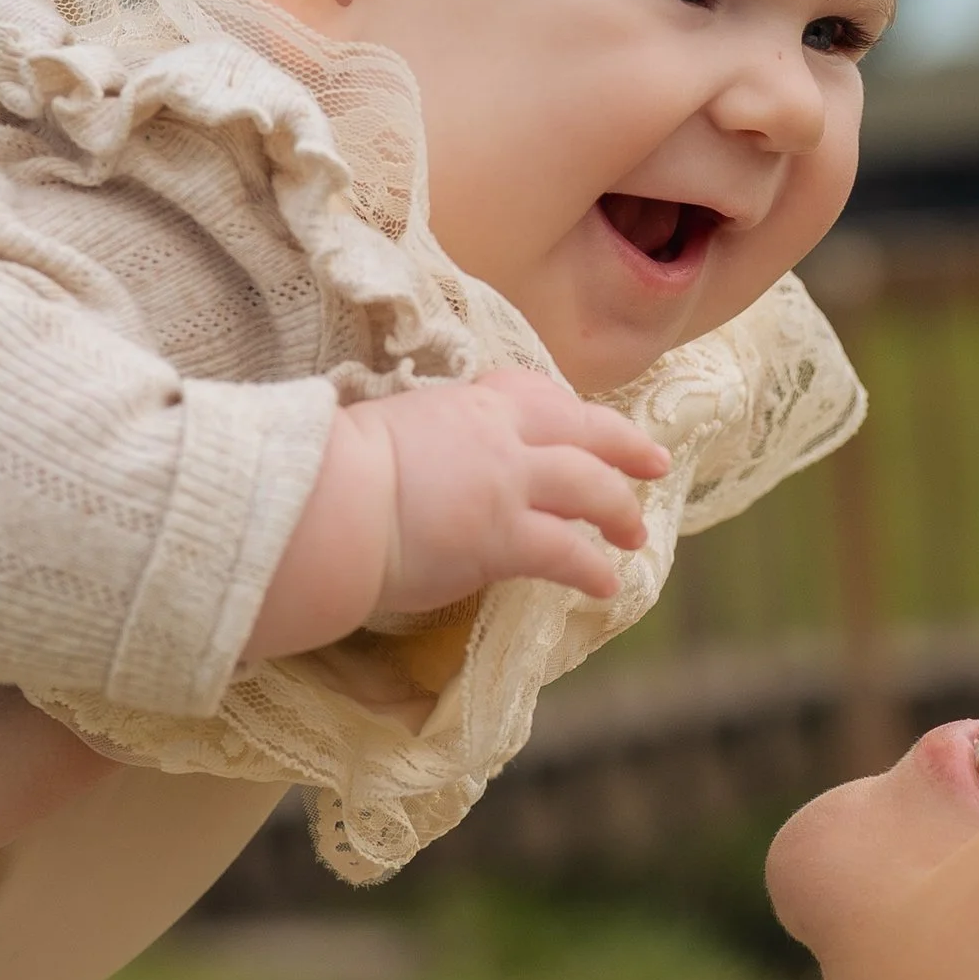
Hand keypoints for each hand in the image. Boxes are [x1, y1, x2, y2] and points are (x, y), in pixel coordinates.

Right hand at [244, 369, 669, 661]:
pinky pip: (567, 552)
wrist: (322, 504)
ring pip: (589, 487)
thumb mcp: (381, 432)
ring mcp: (505, 485)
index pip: (532, 393)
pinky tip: (606, 586)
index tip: (581, 420)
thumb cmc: (329, 471)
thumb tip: (404, 463)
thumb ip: (414, 442)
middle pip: (582, 430)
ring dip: (620, 509)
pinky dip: (593, 569)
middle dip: (624, 445)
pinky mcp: (503, 539)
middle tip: (656, 462)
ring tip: (636, 533)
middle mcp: (496, 436)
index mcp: (463, 405)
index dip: (566, 410)